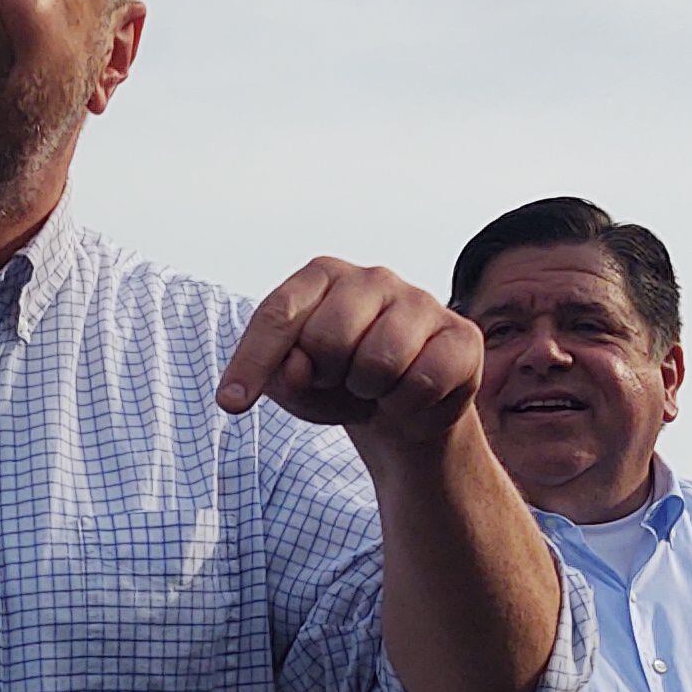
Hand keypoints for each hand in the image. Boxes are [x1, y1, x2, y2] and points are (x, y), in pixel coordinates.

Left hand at [215, 258, 484, 456]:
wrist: (404, 414)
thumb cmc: (338, 388)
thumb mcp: (296, 388)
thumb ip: (282, 377)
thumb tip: (297, 367)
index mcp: (322, 277)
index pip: (279, 314)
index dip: (253, 362)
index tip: (231, 405)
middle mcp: (373, 278)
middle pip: (328, 337)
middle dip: (327, 378)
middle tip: (340, 382)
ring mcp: (421, 301)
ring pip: (379, 361)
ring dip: (370, 394)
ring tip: (375, 390)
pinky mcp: (461, 335)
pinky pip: (423, 381)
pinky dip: (408, 407)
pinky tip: (410, 399)